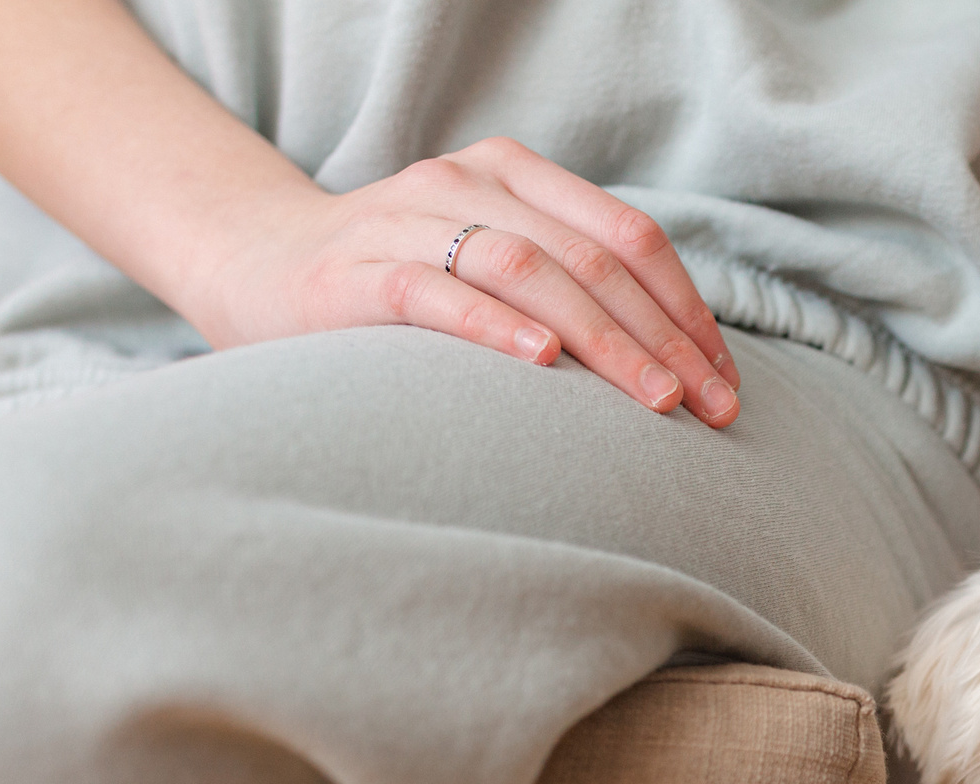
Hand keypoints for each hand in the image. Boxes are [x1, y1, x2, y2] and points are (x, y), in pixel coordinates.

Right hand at [193, 137, 740, 426]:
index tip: (727, 382)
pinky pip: (437, 292)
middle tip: (712, 410)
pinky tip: (542, 363)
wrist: (252, 264)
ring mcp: (412, 221)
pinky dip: (495, 326)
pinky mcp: (358, 272)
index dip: (688, 311)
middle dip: (665, 340)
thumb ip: (566, 292)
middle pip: (595, 259)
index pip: (630, 238)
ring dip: (605, 340)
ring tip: (655, 402)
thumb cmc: (394, 286)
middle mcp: (471, 184)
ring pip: (532, 270)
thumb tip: (675, 367)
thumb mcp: (490, 270)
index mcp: (516, 177)